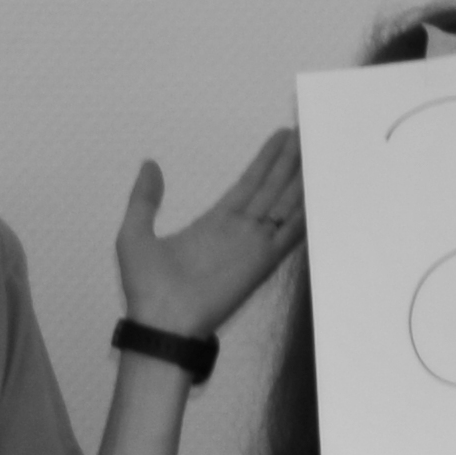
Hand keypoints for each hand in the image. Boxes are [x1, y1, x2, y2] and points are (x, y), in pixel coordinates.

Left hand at [114, 126, 303, 339]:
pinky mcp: (263, 260)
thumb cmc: (146, 287)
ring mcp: (254, 245)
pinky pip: (291, 231)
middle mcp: (239, 231)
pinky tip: (320, 187)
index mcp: (215, 223)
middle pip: (272, 188)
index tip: (281, 137)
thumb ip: (144, 199)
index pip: (248, 184)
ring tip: (316, 147)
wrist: (161, 323)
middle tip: (307, 131)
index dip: (265, 161)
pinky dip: (307, 210)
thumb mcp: (135, 233)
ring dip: (301, 176)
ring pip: (284, 202)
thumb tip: (150, 165)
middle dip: (289, 161)